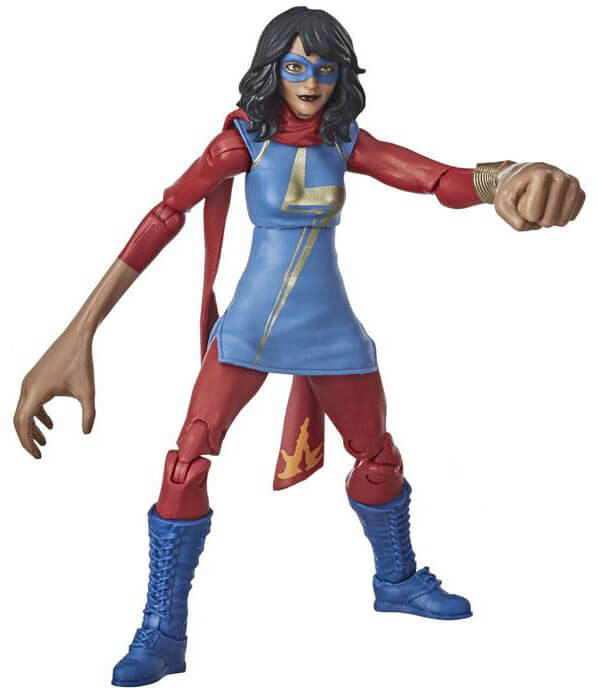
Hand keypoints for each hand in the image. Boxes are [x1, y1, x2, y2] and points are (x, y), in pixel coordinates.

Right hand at [14, 326, 95, 457]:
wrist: (77, 338)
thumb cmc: (82, 363)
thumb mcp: (88, 391)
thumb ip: (89, 414)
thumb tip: (87, 433)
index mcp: (36, 391)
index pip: (23, 423)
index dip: (27, 442)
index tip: (38, 456)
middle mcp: (27, 387)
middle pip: (19, 420)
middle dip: (27, 438)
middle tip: (38, 454)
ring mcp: (29, 382)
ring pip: (24, 411)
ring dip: (32, 427)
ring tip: (44, 443)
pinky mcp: (35, 378)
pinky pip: (30, 402)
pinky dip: (37, 415)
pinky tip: (50, 425)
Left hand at [494, 162, 584, 230]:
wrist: (523, 177)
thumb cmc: (512, 191)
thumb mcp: (502, 202)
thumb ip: (509, 217)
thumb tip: (525, 224)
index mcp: (540, 174)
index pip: (532, 214)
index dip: (523, 215)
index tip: (521, 200)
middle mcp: (560, 176)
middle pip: (548, 220)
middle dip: (536, 220)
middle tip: (531, 205)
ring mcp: (572, 184)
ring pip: (561, 221)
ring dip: (547, 220)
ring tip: (541, 205)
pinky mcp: (579, 192)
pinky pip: (570, 218)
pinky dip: (558, 218)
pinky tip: (552, 207)